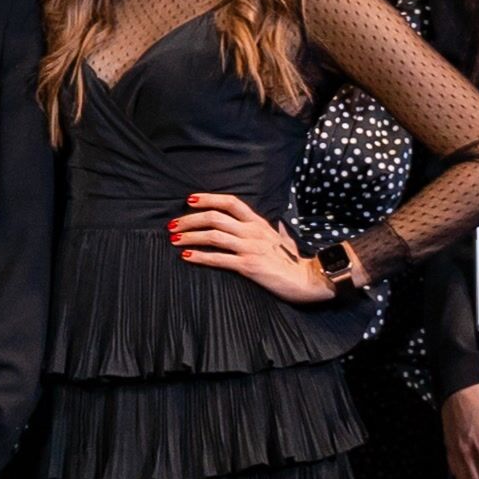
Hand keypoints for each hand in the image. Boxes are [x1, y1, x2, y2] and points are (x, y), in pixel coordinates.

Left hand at [171, 191, 332, 302]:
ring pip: (213, 235)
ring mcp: (250, 248)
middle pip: (215, 217)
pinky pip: (218, 258)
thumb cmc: (292, 261)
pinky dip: (199, 256)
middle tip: (173, 225)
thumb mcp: (283, 239)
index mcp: (259, 223)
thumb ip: (276, 231)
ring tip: (174, 239)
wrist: (306, 279)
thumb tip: (279, 227)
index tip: (190, 200)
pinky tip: (186, 257)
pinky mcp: (248, 265)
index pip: (231, 202)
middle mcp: (253, 231)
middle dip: (190, 219)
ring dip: (189, 236)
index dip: (209, 198)